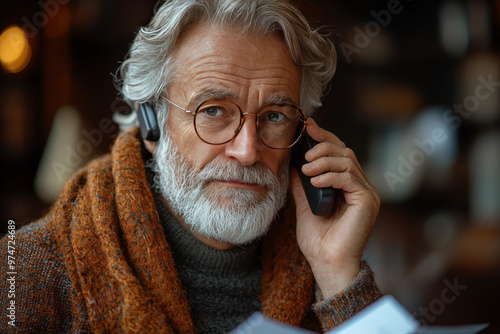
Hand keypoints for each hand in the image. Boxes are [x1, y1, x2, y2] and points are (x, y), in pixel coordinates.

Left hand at [290, 119, 379, 298]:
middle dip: (323, 145)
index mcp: (348, 186)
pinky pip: (350, 177)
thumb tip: (292, 165)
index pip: (339, 154)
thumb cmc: (318, 240)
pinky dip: (331, 175)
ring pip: (348, 161)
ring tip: (307, 168)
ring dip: (324, 160)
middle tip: (305, 151)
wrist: (327, 263)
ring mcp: (366, 193)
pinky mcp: (367, 201)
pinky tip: (316, 180)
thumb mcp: (305, 205)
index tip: (308, 127)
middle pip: (345, 152)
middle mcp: (360, 187)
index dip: (324, 139)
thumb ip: (302, 185)